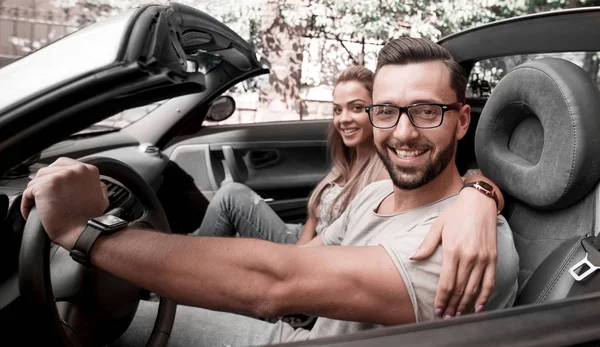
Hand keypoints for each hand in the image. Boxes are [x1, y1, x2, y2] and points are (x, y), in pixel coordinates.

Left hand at [20, 157, 108, 249]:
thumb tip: (96, 184)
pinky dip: (27, 203)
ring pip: (36, 180)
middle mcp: (74, 170)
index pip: (63, 164)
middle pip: (48, 170)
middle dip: (44, 183)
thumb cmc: (91, 219)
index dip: (55, 175)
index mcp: (88, 170)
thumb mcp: (103, 197)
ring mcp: (58, 177)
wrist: (83, 232)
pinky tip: (31, 212)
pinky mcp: (45, 187)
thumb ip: (97, 186)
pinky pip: (27, 193)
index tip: (53, 186)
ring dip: (36, 193)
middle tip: (45, 197)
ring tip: (39, 206)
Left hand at [410, 188, 497, 317]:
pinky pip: (490, 282)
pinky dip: (484, 296)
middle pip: (460, 289)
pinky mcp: (493, 258)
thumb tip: (412, 258)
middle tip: (446, 317)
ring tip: (458, 315)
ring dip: (466, 305)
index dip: (442, 299)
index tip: (437, 309)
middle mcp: (469, 257)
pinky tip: (478, 307)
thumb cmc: (455, 214)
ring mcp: (483, 258)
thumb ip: (426, 245)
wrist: (479, 202)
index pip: (447, 283)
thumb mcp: (437, 226)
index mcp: (453, 250)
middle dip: (452, 305)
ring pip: (474, 289)